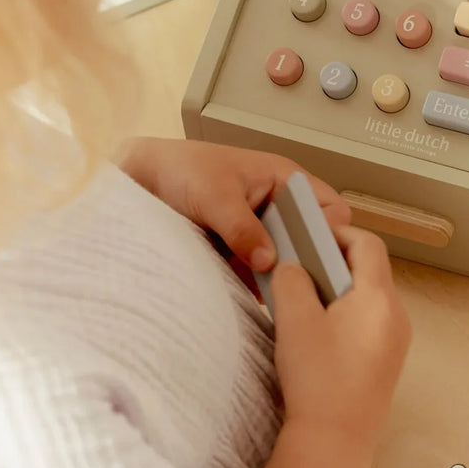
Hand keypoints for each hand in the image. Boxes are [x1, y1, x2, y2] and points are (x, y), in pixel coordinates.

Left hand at [120, 138, 351, 272]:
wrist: (137, 181)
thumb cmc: (180, 170)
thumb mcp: (215, 196)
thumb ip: (243, 228)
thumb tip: (269, 260)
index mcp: (285, 180)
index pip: (331, 209)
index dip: (330, 232)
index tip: (316, 256)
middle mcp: (279, 207)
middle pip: (313, 240)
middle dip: (306, 261)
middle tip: (297, 282)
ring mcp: (261, 232)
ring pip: (289, 261)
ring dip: (282, 277)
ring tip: (277, 294)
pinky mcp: (242, 253)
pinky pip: (263, 274)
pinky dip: (261, 287)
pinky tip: (256, 297)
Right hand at [269, 226, 410, 443]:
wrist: (335, 442)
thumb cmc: (317, 379)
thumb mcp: (295, 320)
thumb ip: (292, 281)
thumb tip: (293, 266)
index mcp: (380, 298)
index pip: (368, 244)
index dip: (338, 233)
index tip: (309, 236)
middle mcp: (397, 316)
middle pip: (370, 271)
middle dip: (334, 262)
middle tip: (300, 266)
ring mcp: (396, 342)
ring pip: (369, 298)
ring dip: (339, 290)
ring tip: (303, 299)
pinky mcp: (388, 363)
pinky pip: (370, 323)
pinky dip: (347, 314)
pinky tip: (318, 332)